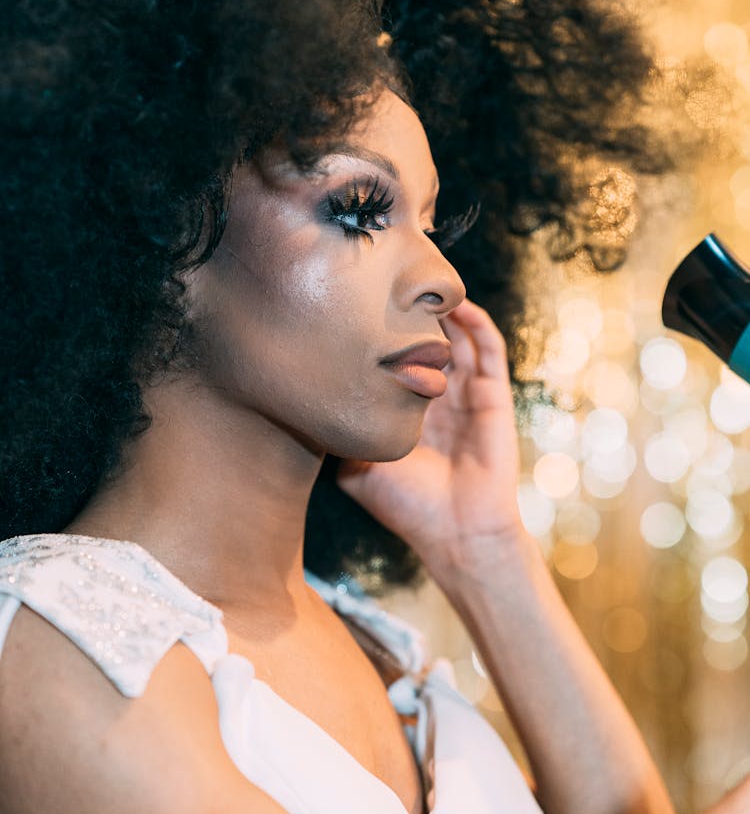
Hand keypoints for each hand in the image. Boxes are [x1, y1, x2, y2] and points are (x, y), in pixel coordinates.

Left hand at [337, 299, 526, 584]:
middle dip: (409, 312)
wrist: (456, 533)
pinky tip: (459, 306)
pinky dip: (477, 324)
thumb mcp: (357, 466)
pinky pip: (490, 351)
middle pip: (425, 340)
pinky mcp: (494, 397)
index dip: (377, 333)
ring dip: (443, 311)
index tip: (354, 306)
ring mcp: (467, 394)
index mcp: (406, 409)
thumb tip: (305, 403)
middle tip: (388, 280)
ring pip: (457, 337)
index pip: (392, 358)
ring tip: (423, 283)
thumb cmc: (407, 506)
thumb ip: (340, 434)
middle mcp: (437, 396)